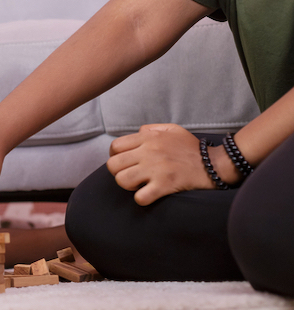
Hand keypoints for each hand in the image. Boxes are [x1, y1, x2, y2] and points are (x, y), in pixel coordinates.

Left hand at [107, 124, 233, 205]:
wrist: (215, 163)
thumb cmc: (192, 148)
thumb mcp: (172, 130)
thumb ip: (151, 129)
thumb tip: (137, 133)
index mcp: (148, 138)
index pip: (115, 146)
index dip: (115, 156)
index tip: (125, 162)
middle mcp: (149, 152)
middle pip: (113, 164)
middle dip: (118, 172)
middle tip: (131, 175)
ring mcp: (156, 169)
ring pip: (121, 180)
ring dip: (127, 186)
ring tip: (139, 185)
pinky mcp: (165, 185)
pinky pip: (140, 197)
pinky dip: (141, 199)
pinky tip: (148, 196)